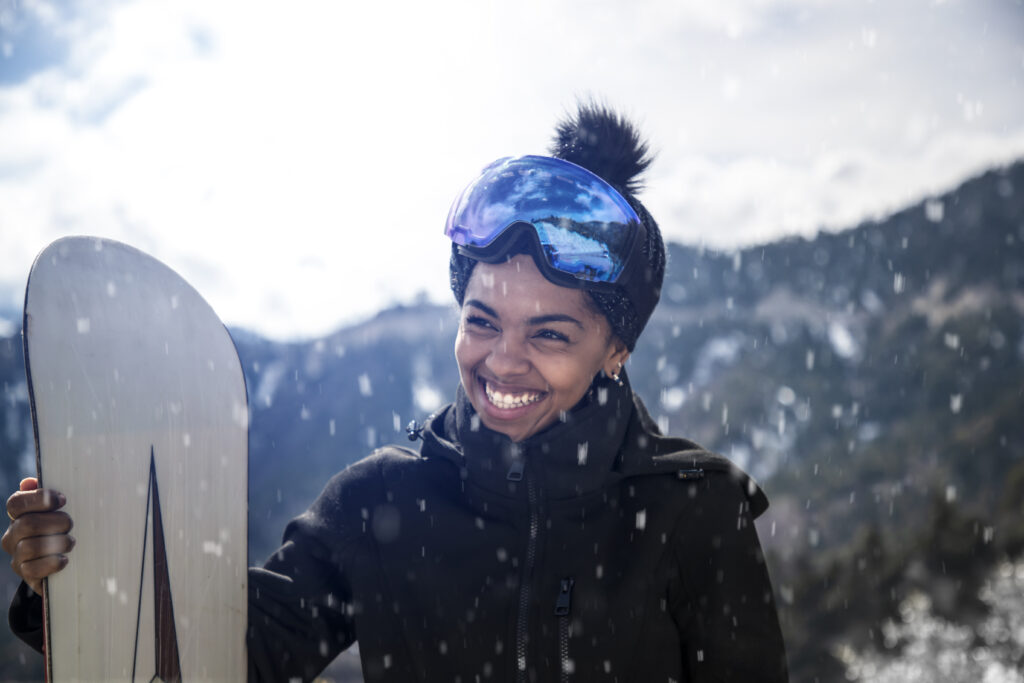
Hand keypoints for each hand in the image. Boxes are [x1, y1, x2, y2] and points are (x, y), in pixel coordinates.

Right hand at [2, 477, 74, 593]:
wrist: (63, 565)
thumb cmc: (62, 529)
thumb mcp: (58, 510)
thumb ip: (46, 495)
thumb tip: (29, 482)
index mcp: (18, 516)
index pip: (16, 503)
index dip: (39, 499)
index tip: (62, 500)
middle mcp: (12, 536)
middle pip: (28, 524)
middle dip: (56, 522)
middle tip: (70, 525)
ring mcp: (17, 557)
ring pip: (31, 547)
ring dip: (58, 543)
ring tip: (70, 542)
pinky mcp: (26, 575)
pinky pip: (34, 569)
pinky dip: (53, 563)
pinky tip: (64, 559)